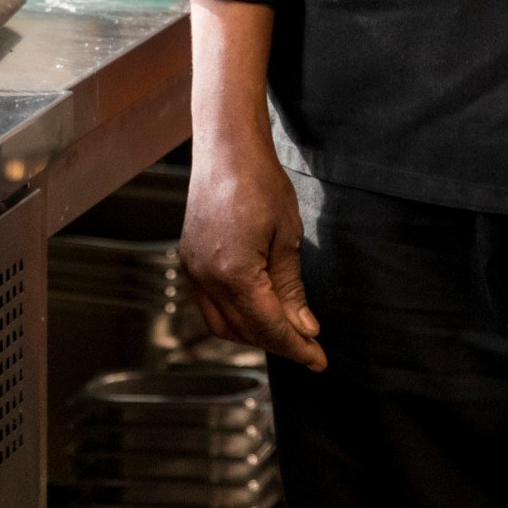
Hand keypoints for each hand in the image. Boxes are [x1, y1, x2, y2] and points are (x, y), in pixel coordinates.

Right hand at [180, 126, 326, 371]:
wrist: (227, 148)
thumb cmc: (260, 182)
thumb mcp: (287, 236)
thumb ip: (291, 288)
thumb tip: (304, 327)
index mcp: (233, 274)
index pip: (268, 325)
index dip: (295, 347)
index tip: (319, 360)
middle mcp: (206, 278)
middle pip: (244, 330)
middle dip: (277, 342)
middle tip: (308, 346)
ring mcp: (192, 270)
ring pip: (222, 324)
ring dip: (253, 334)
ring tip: (285, 332)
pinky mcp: (189, 260)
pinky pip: (210, 304)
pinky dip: (234, 316)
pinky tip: (256, 310)